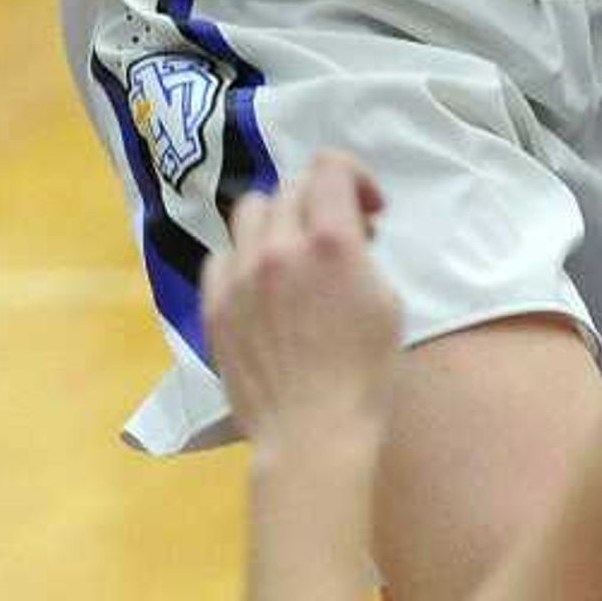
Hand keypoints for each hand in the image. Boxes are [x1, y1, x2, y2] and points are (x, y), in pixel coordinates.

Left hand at [207, 153, 403, 450]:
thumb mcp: (387, 303)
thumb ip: (362, 254)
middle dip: (321, 202)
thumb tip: (348, 235)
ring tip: (293, 254)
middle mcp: (279, 247)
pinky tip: (260, 285)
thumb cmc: (365, 376)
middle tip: (340, 239)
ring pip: (251, 212)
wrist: (311, 435)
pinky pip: (221, 256)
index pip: (331, 167)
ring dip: (279, 220)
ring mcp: (240, 275)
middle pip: (293, 188)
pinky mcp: (215, 305)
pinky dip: (244, 258)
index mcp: (330, 242)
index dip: (355, 177)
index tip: (369, 211)